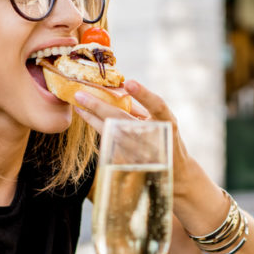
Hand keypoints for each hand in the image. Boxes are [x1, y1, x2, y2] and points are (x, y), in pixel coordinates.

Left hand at [74, 80, 199, 196]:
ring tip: (78, 105)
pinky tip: (86, 117)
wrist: (175, 171)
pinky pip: (109, 142)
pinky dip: (97, 127)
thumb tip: (117, 88)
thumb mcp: (161, 121)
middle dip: (99, 105)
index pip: (157, 105)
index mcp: (168, 123)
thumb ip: (143, 107)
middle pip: (123, 119)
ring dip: (92, 118)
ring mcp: (142, 153)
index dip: (144, 94)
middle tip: (80, 94)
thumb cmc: (165, 137)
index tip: (129, 82)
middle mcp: (155, 138)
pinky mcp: (130, 162)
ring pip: (111, 132)